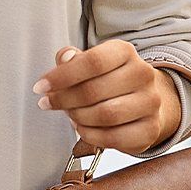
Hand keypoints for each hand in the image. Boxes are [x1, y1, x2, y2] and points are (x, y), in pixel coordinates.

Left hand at [32, 40, 181, 154]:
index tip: (40, 87)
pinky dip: (90, 135)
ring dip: (78, 117)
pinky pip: (113, 137)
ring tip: (70, 114)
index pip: (93, 62)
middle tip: (50, 103)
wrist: (142, 101)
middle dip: (64, 100)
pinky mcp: (150, 129)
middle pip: (94, 91)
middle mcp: (142, 74)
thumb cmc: (109, 81)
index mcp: (125, 52)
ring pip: (104, 115)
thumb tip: (65, 57)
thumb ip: (72, 59)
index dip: (61, 76)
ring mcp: (150, 103)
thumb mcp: (89, 64)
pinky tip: (82, 128)